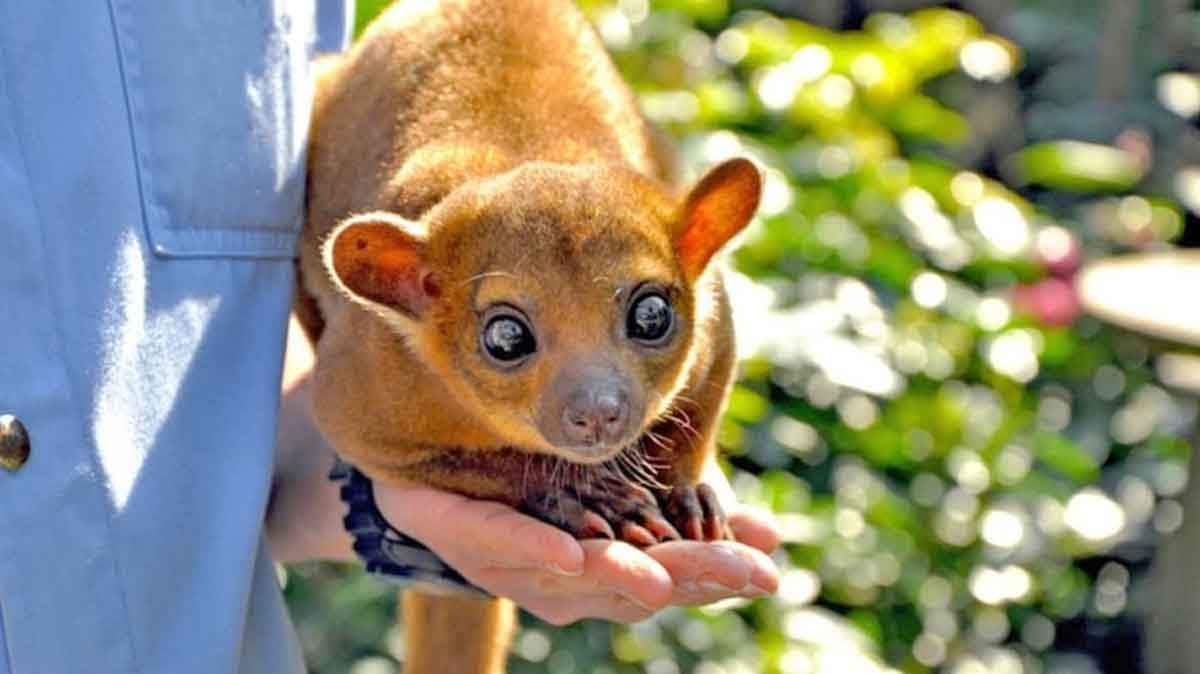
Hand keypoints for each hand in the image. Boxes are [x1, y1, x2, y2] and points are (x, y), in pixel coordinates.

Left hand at [375, 464, 779, 624]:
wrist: (425, 470)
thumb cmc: (531, 489)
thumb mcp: (619, 493)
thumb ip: (684, 512)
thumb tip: (771, 535)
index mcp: (605, 571)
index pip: (672, 578)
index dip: (719, 575)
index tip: (767, 567)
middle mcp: (564, 580)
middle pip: (631, 587)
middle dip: (688, 577)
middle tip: (744, 572)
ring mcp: (514, 564)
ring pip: (572, 576)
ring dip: (617, 576)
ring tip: (660, 575)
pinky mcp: (465, 533)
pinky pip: (503, 544)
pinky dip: (536, 549)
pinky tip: (570, 552)